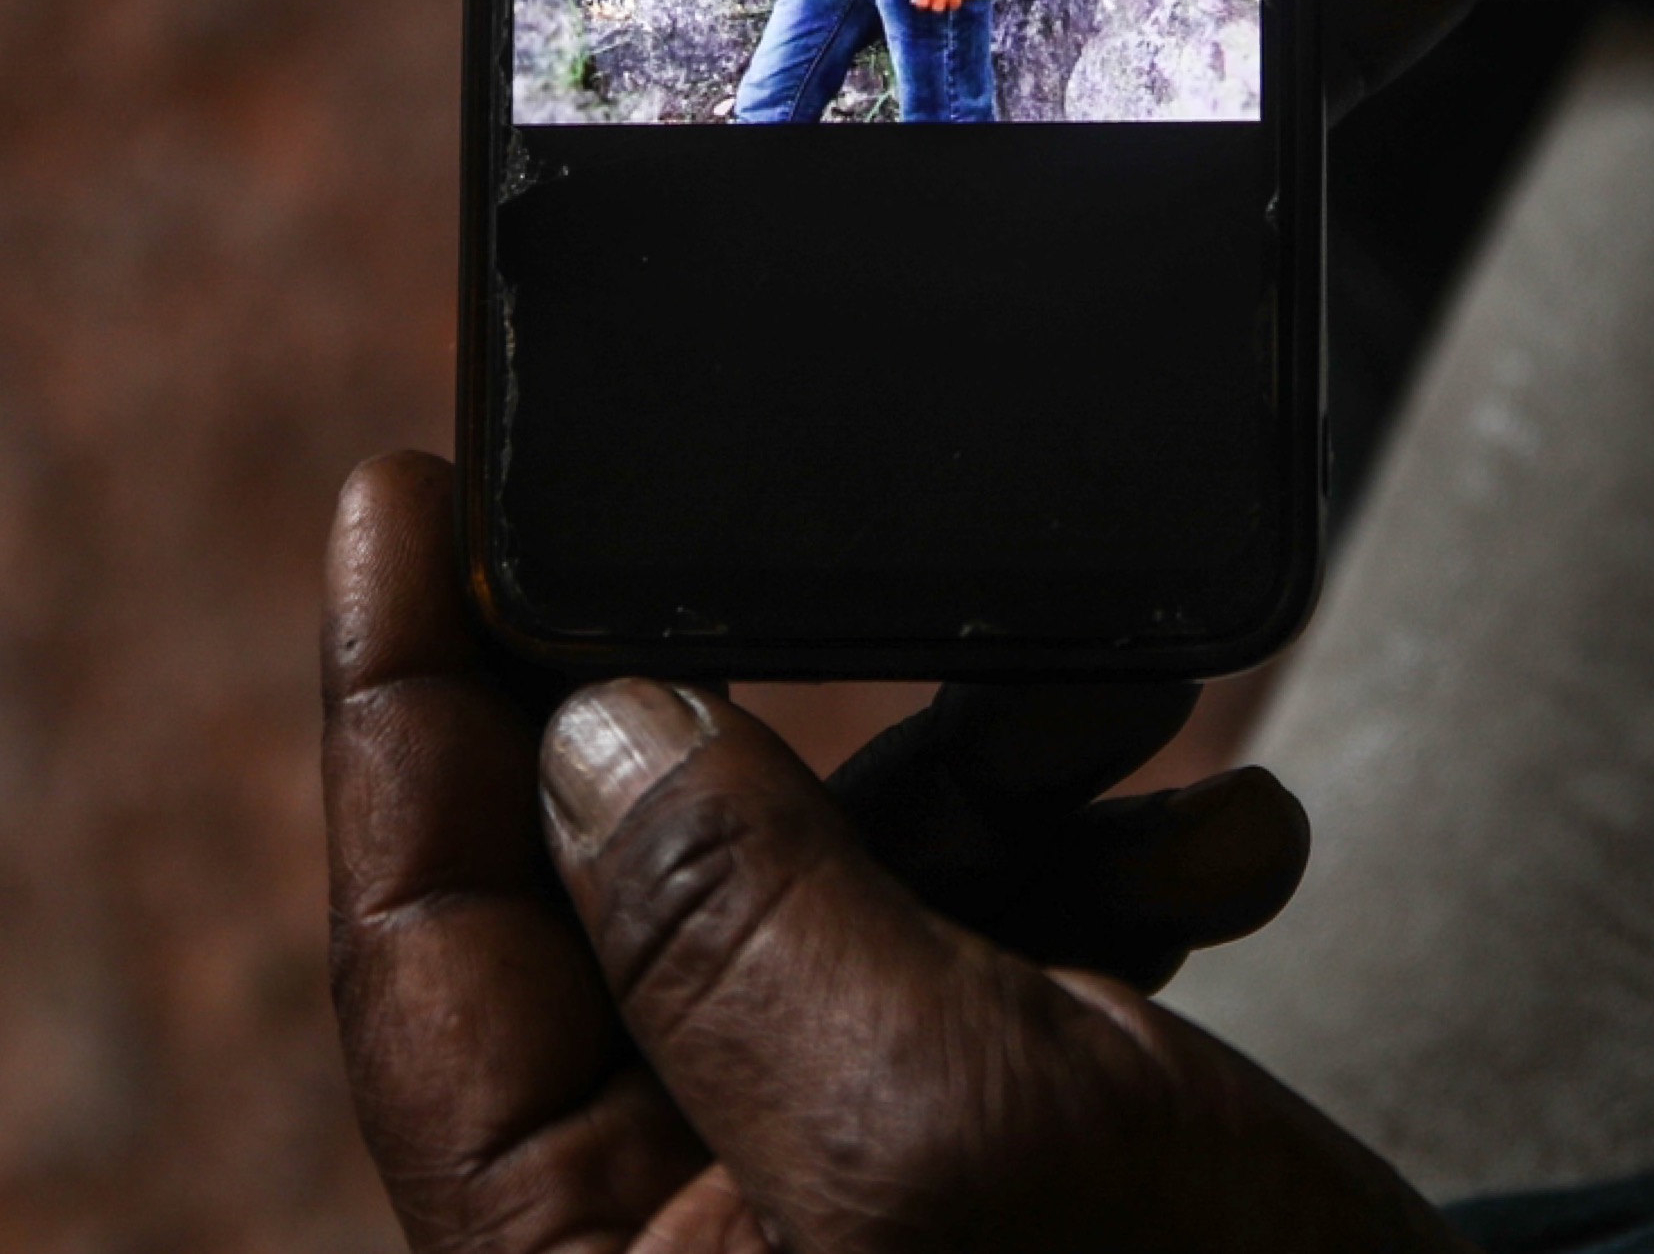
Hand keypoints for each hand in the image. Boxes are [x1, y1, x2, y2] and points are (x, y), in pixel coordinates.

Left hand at [323, 451, 1449, 1251]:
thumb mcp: (938, 1126)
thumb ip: (742, 920)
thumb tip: (594, 724)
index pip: (429, 952)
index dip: (404, 709)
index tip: (413, 496)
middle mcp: (691, 1224)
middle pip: (649, 884)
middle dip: (800, 703)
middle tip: (872, 548)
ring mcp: (850, 1182)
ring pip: (856, 880)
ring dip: (1009, 770)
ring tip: (1136, 709)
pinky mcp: (1000, 1146)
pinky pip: (997, 939)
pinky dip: (1109, 861)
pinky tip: (1225, 847)